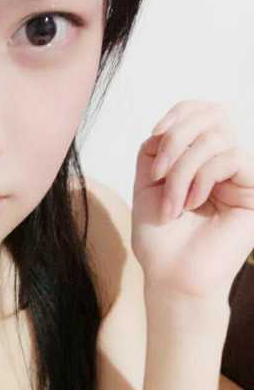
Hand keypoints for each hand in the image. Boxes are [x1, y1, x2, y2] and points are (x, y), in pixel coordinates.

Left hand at [131, 100, 253, 303]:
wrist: (171, 277)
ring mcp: (242, 177)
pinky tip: (191, 204)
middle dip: (176, 140)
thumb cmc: (160, 240)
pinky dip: (201, 177)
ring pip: (216, 138)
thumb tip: (169, 126)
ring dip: (182, 170)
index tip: (155, 136)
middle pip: (212, 115)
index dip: (179, 114)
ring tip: (172, 205)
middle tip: (158, 175)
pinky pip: (230, 158)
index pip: (202, 112)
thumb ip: (157, 149)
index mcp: (202, 160)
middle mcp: (226, 164)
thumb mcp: (147, 184)